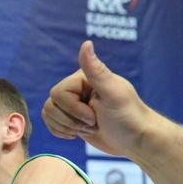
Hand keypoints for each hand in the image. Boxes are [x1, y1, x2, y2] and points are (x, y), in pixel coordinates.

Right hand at [41, 40, 150, 156]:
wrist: (134, 140)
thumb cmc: (128, 116)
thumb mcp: (113, 93)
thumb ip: (96, 70)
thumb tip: (86, 43)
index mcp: (83, 78)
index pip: (58, 93)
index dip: (73, 109)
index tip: (95, 115)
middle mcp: (75, 89)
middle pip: (51, 105)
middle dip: (71, 120)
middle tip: (93, 123)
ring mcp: (72, 105)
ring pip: (48, 114)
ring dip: (67, 127)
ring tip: (89, 128)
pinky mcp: (70, 119)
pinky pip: (50, 123)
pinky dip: (61, 132)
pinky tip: (78, 133)